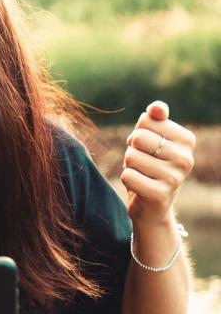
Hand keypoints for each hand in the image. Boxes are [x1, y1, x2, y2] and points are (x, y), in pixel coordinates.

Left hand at [121, 100, 195, 225]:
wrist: (152, 205)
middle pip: (138, 138)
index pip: (146, 120)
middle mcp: (186, 158)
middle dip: (132, 149)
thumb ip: (154, 119)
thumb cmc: (149, 165)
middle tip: (142, 162)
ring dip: (129, 166)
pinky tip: (139, 187)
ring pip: (131, 157)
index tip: (148, 148)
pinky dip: (126, 179)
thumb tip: (157, 108)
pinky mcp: (160, 194)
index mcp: (186, 139)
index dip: (138, 133)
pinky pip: (127, 176)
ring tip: (141, 174)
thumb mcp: (152, 138)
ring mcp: (175, 177)